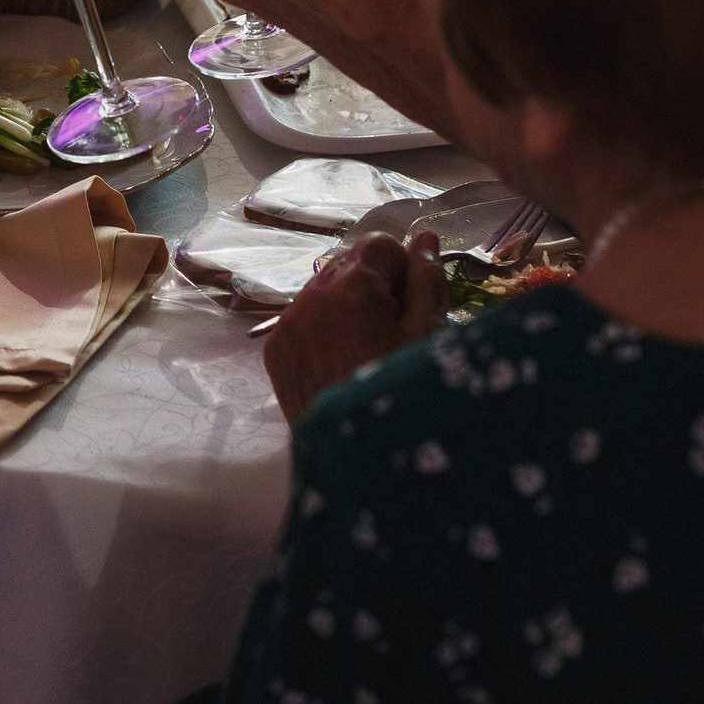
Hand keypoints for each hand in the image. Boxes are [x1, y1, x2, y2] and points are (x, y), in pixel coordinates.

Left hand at [264, 230, 445, 425]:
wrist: (358, 465)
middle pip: (349, 266)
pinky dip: (325, 333)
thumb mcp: (428, 338)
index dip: (403, 273)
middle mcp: (310, 295)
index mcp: (351, 286)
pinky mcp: (275, 350)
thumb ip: (426, 282)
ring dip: (348, 310)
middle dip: (374, 289)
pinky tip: (343, 368)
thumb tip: (423, 239)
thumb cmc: (404, 398)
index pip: (380, 245)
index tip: (411, 309)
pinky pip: (305, 321)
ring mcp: (287, 323)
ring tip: (368, 355)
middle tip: (393, 336)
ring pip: (325, 293)